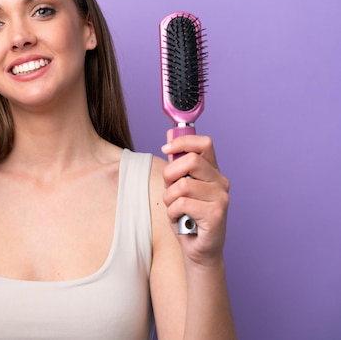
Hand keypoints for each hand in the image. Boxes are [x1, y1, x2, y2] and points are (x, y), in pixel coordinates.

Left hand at [161, 131, 229, 266]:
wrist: (198, 250)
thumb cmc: (187, 217)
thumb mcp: (178, 186)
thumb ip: (176, 163)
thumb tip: (170, 135)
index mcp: (212, 172)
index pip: (204, 144)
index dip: (182, 142)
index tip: (166, 149)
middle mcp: (221, 182)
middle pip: (190, 161)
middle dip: (170, 174)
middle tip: (170, 189)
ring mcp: (221, 198)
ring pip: (182, 185)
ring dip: (169, 199)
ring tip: (176, 209)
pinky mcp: (216, 214)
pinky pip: (182, 204)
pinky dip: (173, 213)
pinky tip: (181, 220)